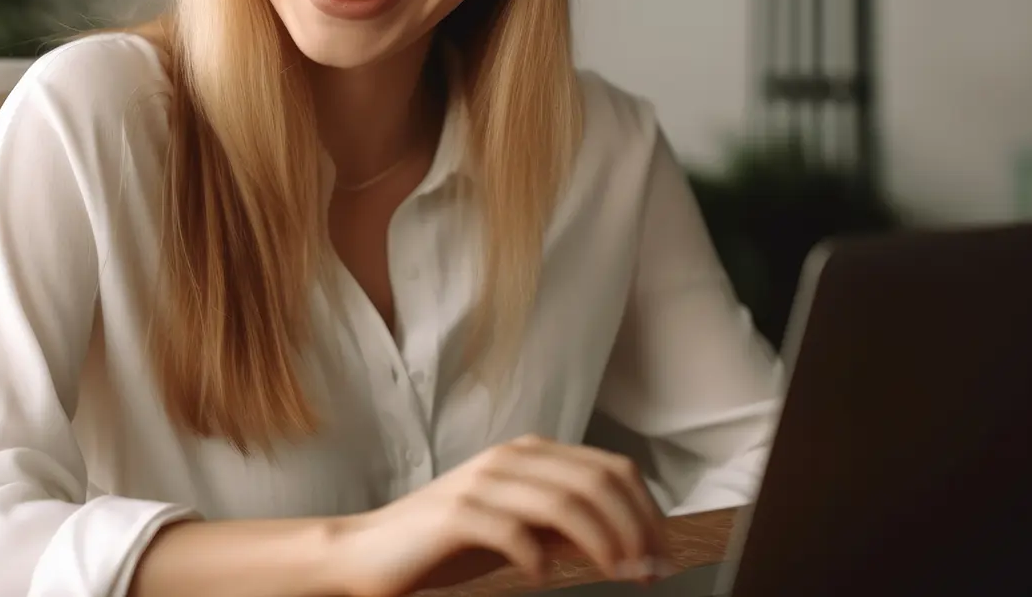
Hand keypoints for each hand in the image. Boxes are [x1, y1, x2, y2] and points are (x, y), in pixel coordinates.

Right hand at [331, 434, 673, 596]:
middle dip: (634, 528)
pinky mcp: (456, 513)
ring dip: (602, 543)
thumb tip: (630, 543)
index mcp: (530, 454)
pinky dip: (540, 559)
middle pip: (597, 481)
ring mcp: (483, 482)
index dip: (647, 510)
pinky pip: (515, 531)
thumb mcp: (519, 528)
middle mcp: (511, 458)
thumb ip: (565, 526)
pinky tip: (542, 577)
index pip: (610, 468)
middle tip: (648, 571)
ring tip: (614, 576)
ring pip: (565, 501)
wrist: (368, 551)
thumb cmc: (446, 542)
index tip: (663, 554)